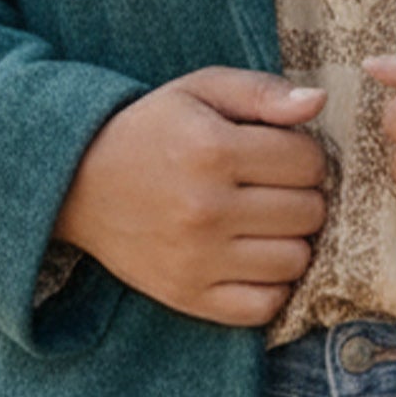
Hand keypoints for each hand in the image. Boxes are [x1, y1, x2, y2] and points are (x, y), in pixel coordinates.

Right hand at [56, 69, 329, 325]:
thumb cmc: (151, 130)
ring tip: (263, 222)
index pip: (309, 162)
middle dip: (302, 196)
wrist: (77, 183)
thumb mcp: (200, 90)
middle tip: (272, 188)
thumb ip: (262, 91)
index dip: (305, 155)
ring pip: (296, 260)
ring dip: (290, 240)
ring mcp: (197, 258)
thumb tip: (318, 102)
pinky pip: (265, 306)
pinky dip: (271, 286)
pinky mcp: (189, 296)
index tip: (281, 155)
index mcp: (212, 150)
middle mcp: (206, 208)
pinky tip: (252, 259)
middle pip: (309, 212)